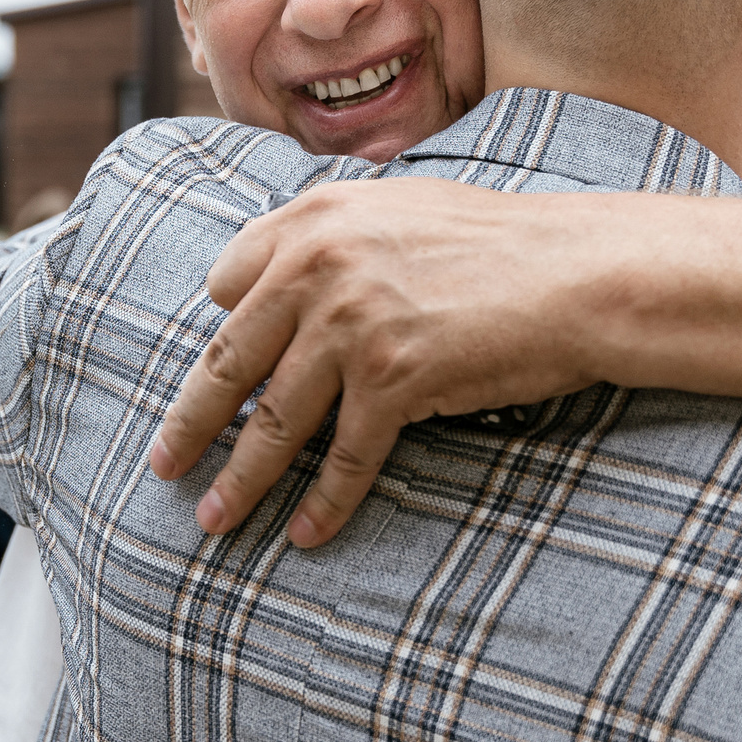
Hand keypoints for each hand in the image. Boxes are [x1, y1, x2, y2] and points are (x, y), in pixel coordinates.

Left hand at [148, 179, 622, 547]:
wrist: (578, 272)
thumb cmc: (502, 243)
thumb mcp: (400, 207)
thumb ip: (335, 235)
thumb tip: (281, 276)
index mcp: (313, 217)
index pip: (227, 281)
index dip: (225, 331)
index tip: (216, 375)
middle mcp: (318, 266)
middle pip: (228, 360)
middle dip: (190, 421)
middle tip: (163, 464)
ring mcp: (352, 323)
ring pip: (275, 420)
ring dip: (241, 479)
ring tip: (215, 520)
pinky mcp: (392, 377)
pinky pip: (345, 456)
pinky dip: (324, 502)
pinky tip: (306, 533)